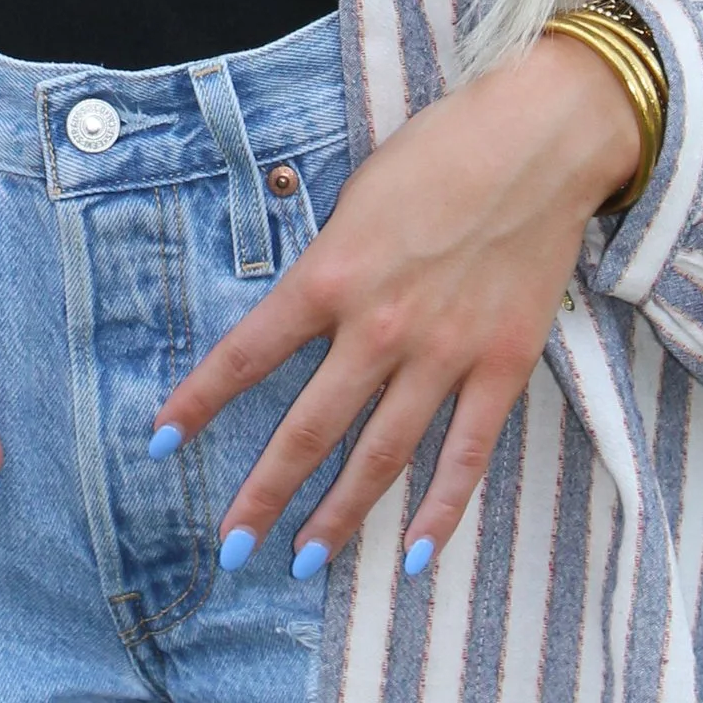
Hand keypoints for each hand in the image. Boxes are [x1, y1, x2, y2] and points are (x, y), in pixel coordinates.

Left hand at [153, 33, 637, 579]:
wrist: (540, 140)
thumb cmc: (442, 151)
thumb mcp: (358, 197)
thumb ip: (329, 266)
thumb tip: (305, 317)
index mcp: (331, 275)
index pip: (246, 353)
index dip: (199, 402)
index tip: (162, 442)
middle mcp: (380, 326)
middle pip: (308, 427)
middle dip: (263, 492)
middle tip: (229, 546)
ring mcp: (444, 353)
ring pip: (381, 455)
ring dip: (338, 515)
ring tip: (303, 561)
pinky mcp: (501, 366)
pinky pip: (466, 453)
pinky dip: (440, 510)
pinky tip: (412, 555)